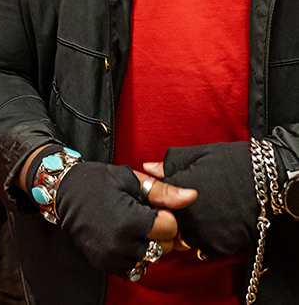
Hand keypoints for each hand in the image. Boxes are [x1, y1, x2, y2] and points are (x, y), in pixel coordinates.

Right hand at [54, 162, 193, 277]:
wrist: (63, 191)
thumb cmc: (98, 181)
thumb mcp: (130, 179)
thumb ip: (163, 192)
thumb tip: (192, 197)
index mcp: (131, 220)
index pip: (170, 228)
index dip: (165, 214)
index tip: (151, 206)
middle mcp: (123, 244)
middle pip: (163, 247)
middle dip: (158, 232)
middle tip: (141, 214)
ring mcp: (112, 257)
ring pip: (149, 259)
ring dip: (146, 244)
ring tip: (130, 225)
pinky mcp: (104, 264)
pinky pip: (132, 266)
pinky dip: (132, 253)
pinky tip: (122, 236)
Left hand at [146, 141, 256, 258]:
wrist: (261, 178)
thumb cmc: (226, 161)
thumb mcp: (193, 155)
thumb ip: (167, 164)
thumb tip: (147, 168)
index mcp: (175, 192)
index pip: (155, 204)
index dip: (159, 202)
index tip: (164, 200)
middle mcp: (186, 215)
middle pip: (168, 224)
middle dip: (171, 219)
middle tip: (181, 211)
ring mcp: (203, 232)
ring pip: (184, 240)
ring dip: (187, 233)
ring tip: (197, 220)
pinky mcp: (221, 245)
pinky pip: (204, 251)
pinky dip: (204, 244)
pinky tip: (209, 229)